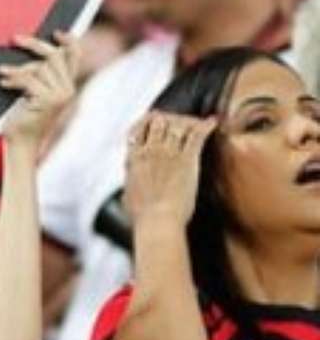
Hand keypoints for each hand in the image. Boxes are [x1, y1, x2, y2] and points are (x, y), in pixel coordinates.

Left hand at [0, 32, 80, 148]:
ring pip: (39, 67)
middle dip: (33, 44)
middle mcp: (68, 90)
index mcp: (67, 85)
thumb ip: (37, 73)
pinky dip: (13, 79)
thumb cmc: (22, 117)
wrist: (20, 144)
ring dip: (17, 68)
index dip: (69, 40)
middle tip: (14, 39)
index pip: (76, 56)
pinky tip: (2, 83)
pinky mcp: (48, 101)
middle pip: (54, 55)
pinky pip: (29, 80)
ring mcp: (60, 96)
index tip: (56, 32)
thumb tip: (29, 46)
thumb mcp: (31, 91)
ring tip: (1, 72)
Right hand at [123, 111, 215, 226]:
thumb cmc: (142, 216)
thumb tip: (130, 182)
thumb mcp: (128, 194)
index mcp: (134, 158)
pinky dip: (206, 126)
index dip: (147, 123)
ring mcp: (169, 153)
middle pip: (158, 120)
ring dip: (187, 122)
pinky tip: (212, 122)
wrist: (158, 221)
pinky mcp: (186, 160)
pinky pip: (197, 135)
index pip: (139, 129)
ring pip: (177, 124)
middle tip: (177, 122)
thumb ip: (130, 181)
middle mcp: (150, 150)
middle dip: (167, 119)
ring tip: (195, 123)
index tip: (154, 124)